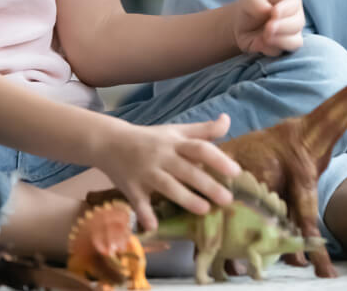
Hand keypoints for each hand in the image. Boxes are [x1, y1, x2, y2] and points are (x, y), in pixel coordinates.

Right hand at [96, 113, 240, 230]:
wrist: (110, 142)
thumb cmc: (150, 139)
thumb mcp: (176, 131)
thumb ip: (203, 130)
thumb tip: (227, 119)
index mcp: (174, 143)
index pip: (200, 148)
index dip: (218, 159)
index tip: (236, 171)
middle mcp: (162, 157)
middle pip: (187, 170)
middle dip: (207, 185)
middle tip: (227, 199)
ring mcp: (145, 172)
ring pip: (167, 186)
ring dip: (185, 198)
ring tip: (204, 210)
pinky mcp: (131, 188)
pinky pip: (138, 202)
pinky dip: (144, 215)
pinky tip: (154, 226)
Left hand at [231, 0, 304, 55]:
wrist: (240, 26)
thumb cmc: (249, 8)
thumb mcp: (248, 0)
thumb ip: (257, 3)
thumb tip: (269, 11)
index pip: (294, 2)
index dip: (285, 9)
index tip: (273, 13)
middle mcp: (295, 16)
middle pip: (298, 23)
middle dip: (283, 26)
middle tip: (268, 28)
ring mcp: (292, 34)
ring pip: (295, 41)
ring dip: (280, 41)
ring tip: (265, 37)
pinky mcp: (283, 49)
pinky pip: (281, 51)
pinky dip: (269, 48)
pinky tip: (258, 43)